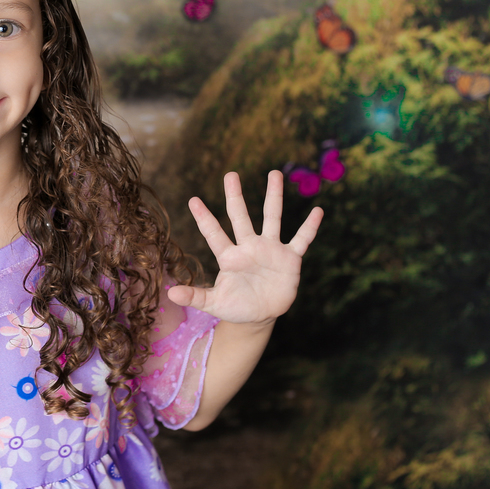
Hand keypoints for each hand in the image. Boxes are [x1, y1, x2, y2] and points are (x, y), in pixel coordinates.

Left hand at [168, 170, 322, 324]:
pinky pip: (301, 239)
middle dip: (235, 196)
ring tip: (274, 173)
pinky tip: (318, 211)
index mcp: (229, 257)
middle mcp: (249, 247)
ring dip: (273, 196)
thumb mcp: (214, 303)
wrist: (260, 315)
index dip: (204, 218)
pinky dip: (310, 227)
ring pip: (272, 218)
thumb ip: (196, 297)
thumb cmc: (235, 306)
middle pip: (240, 217)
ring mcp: (270, 250)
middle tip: (230, 174)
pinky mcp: (289, 259)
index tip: (193, 200)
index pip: (214, 234)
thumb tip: (171, 294)